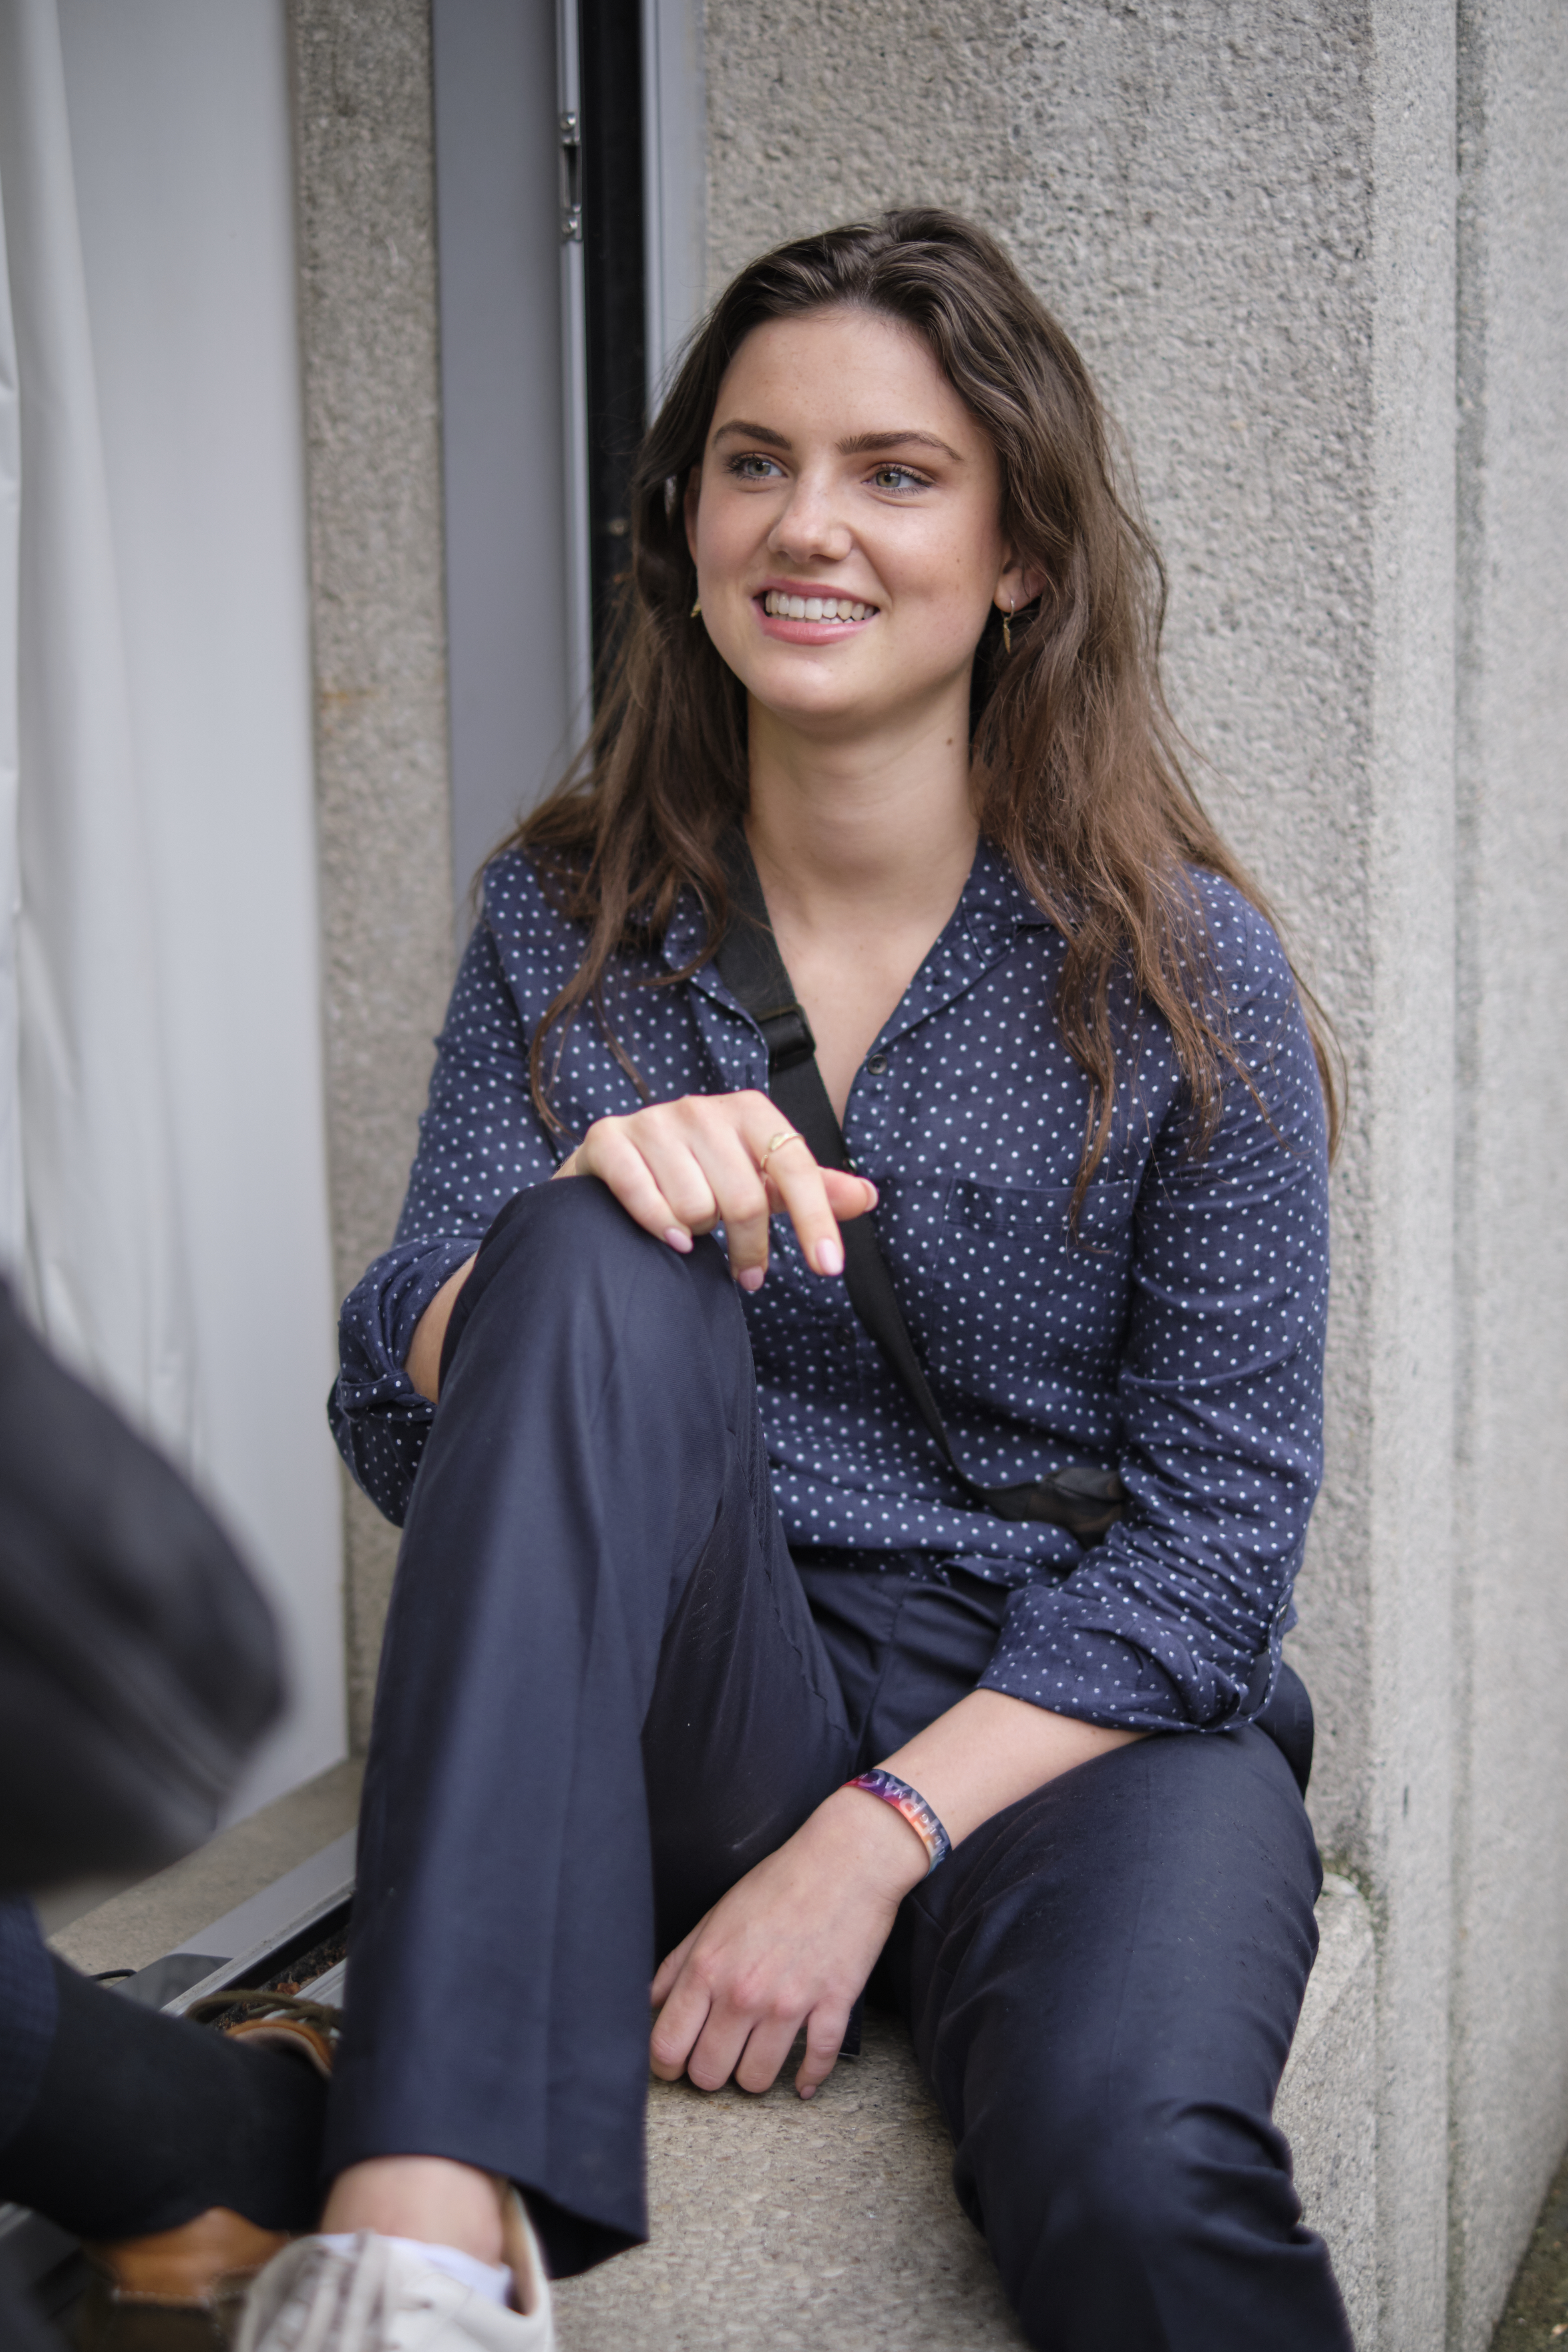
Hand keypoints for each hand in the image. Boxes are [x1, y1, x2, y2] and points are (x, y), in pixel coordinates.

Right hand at [555, 1089, 875, 1288]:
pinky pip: (645, 1199)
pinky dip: (660, 1228)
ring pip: (695, 1207)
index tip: (829, 1268)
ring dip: (699, 1233)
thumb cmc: (702, 1173)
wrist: (617, 1164)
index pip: (795, 1168)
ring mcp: (652, 1121)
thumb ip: (813, 1190)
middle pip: (744, 1199)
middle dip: (749, 1247)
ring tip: (694, 1227)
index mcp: (749, 1111)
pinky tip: (670, 1238)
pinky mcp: (609, 1139)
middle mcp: (701, 1108)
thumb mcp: (762, 1178)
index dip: (815, 1219)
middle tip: (747, 1271)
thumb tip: (869, 1196)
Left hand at [649, 1786, 927, 2098]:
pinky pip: (816, 2063)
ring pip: (757, 2080)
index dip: (665, 2065)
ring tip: (757, 2056)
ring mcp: (789, 2003)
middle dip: (709, 2073)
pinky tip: (802, 2078)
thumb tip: (651, 2003)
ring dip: (754, 2076)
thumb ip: (678, 1963)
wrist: (846, 1859)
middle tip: (719, 2057)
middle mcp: (744, 1992)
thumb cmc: (779, 1882)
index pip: (667, 2046)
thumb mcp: (715, 1915)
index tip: (675, 2062)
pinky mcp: (833, 2006)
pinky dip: (808, 2078)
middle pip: (708, 2073)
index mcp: (708, 1967)